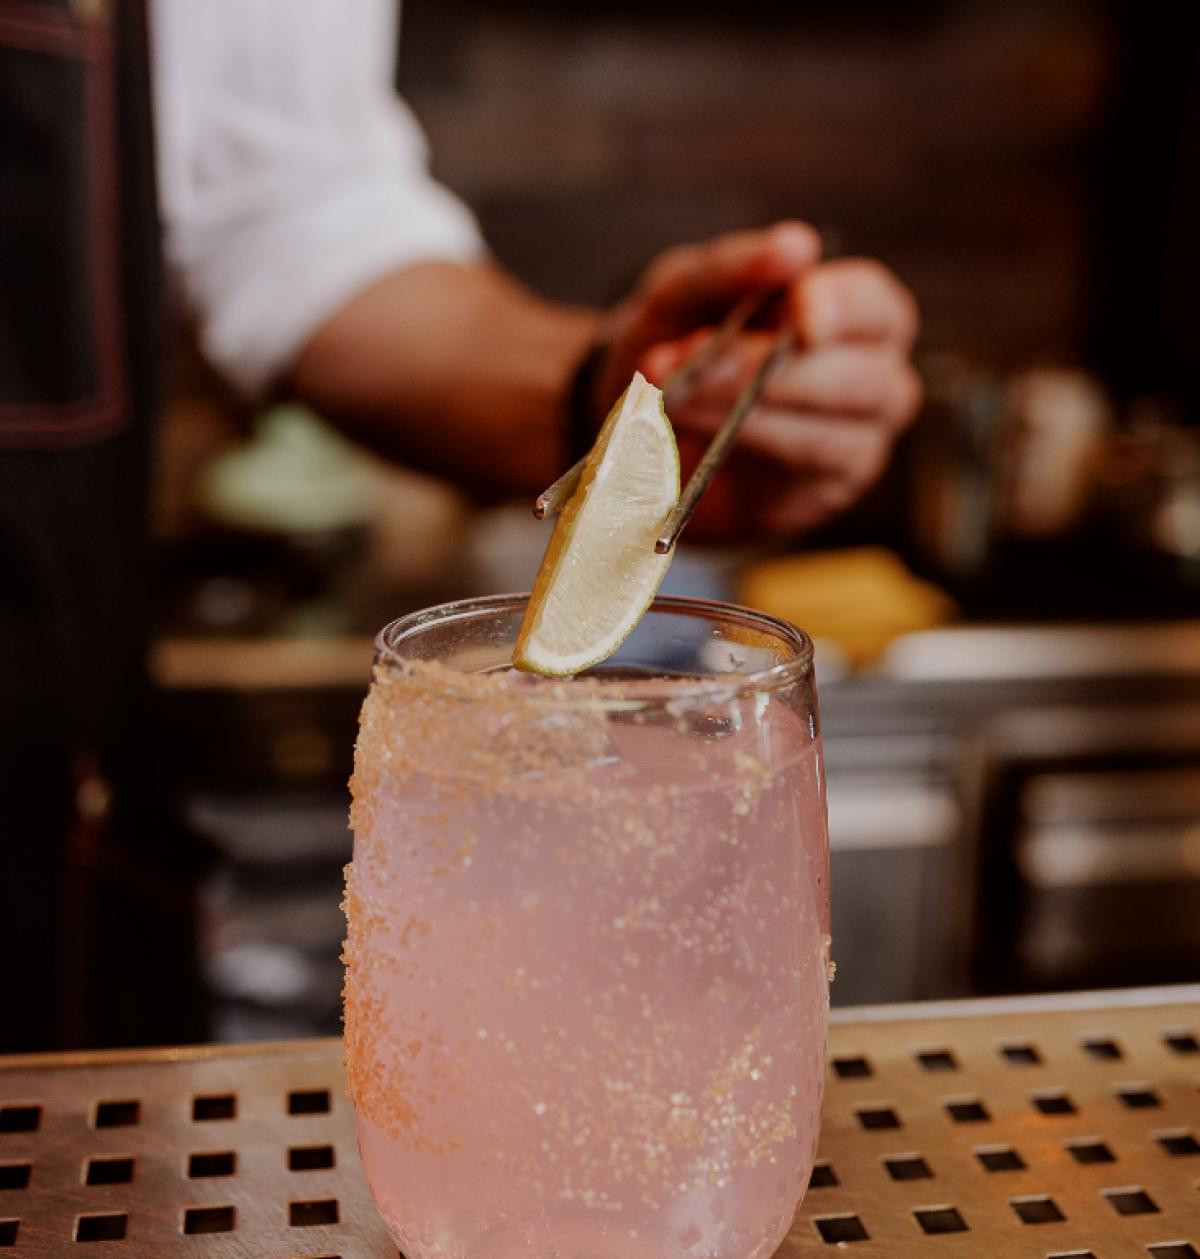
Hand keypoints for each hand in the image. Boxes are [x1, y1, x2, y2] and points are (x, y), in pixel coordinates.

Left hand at [594, 221, 921, 540]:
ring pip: (829, 435)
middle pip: (863, 378)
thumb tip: (796, 247)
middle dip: (775, 371)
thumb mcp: (685, 291)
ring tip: (680, 398)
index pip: (876, 308)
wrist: (636, 422)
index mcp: (857, 317)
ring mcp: (856, 445)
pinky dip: (743, 453)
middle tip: (702, 361)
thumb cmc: (680, 343)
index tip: (798, 314)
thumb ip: (734, 267)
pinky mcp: (821, 495)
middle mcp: (875, 381)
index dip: (843, 309)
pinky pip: (797, 477)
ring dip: (747, 415)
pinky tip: (698, 436)